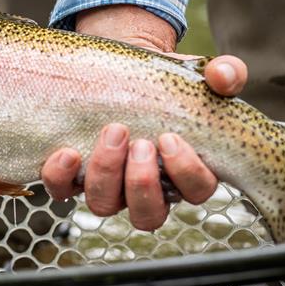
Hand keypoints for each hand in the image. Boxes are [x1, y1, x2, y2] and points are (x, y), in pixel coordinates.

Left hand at [40, 5, 247, 230]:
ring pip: (104, 205)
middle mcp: (145, 188)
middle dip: (143, 183)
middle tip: (141, 143)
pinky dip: (60, 177)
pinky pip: (61, 190)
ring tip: (112, 133)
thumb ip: (224, 75)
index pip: (196, 191)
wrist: (120, 71)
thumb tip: (224, 76)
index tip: (171, 138)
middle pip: (148, 214)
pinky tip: (67, 151)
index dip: (187, 172)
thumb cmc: (165, 83)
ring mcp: (107, 186)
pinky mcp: (72, 175)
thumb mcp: (197, 76)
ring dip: (106, 174)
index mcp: (184, 172)